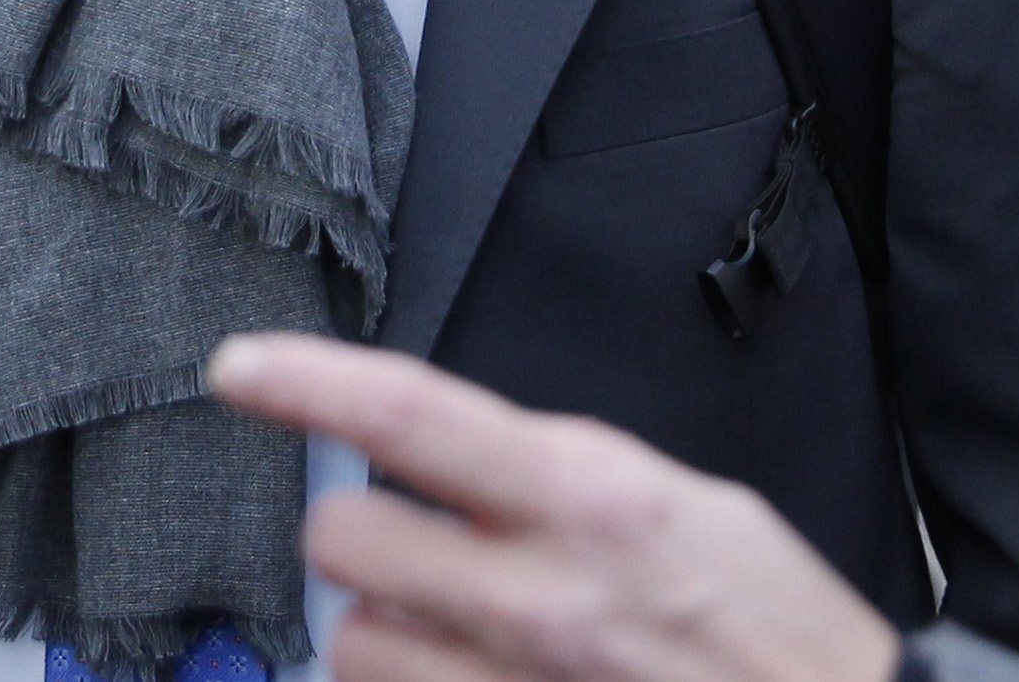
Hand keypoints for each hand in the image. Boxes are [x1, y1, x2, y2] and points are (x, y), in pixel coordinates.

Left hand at [205, 335, 902, 681]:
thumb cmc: (778, 630)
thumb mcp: (688, 506)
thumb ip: (563, 480)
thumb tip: (464, 461)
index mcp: (591, 502)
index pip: (411, 414)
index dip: (307, 382)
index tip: (240, 367)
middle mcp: (539, 600)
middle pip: (344, 543)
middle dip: (364, 537)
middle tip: (417, 546)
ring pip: (355, 647)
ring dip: (389, 635)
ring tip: (461, 636)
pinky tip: (469, 676)